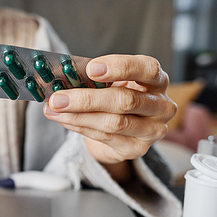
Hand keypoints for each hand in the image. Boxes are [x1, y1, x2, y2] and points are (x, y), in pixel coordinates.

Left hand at [44, 54, 175, 165]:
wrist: (123, 131)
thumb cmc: (116, 96)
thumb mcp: (111, 82)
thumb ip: (95, 78)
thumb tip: (63, 78)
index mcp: (157, 80)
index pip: (147, 69)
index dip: (120, 67)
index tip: (91, 68)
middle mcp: (162, 106)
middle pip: (125, 100)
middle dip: (86, 98)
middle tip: (58, 98)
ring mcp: (152, 130)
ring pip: (113, 122)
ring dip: (77, 116)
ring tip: (54, 109)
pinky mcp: (137, 149)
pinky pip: (104, 137)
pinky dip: (79, 127)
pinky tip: (62, 119)